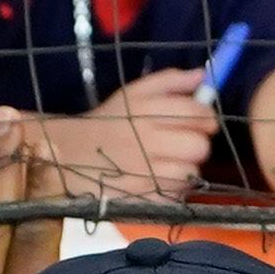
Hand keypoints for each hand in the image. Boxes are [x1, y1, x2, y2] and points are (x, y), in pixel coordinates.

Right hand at [56, 67, 219, 197]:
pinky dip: (172, 189)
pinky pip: (175, 195)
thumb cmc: (109, 121)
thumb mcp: (133, 93)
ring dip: (184, 168)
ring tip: (167, 162)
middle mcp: (147, 141)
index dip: (206, 118)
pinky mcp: (142, 198)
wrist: (68, 154)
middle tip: (182, 143)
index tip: (201, 121)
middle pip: (199, 147)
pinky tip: (158, 180)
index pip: (197, 114)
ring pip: (190, 173)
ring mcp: (145, 174)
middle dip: (197, 143)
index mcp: (147, 111)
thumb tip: (203, 75)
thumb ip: (169, 81)